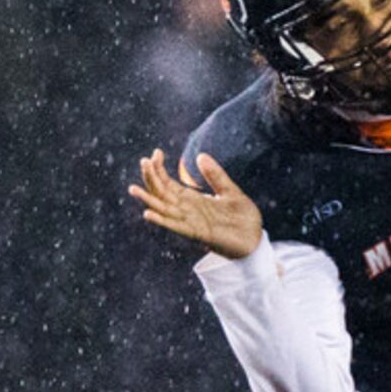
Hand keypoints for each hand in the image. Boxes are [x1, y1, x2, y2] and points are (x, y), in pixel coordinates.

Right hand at [128, 149, 264, 258]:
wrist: (256, 238)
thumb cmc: (243, 217)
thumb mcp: (230, 191)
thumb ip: (216, 176)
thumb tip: (200, 155)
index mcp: (193, 200)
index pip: (168, 183)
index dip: (159, 169)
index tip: (155, 153)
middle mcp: (188, 210)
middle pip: (162, 193)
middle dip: (151, 178)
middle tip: (143, 161)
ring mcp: (191, 222)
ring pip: (164, 210)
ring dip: (148, 200)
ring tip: (133, 188)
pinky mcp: (199, 233)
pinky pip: (176, 226)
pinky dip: (162, 220)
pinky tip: (148, 213)